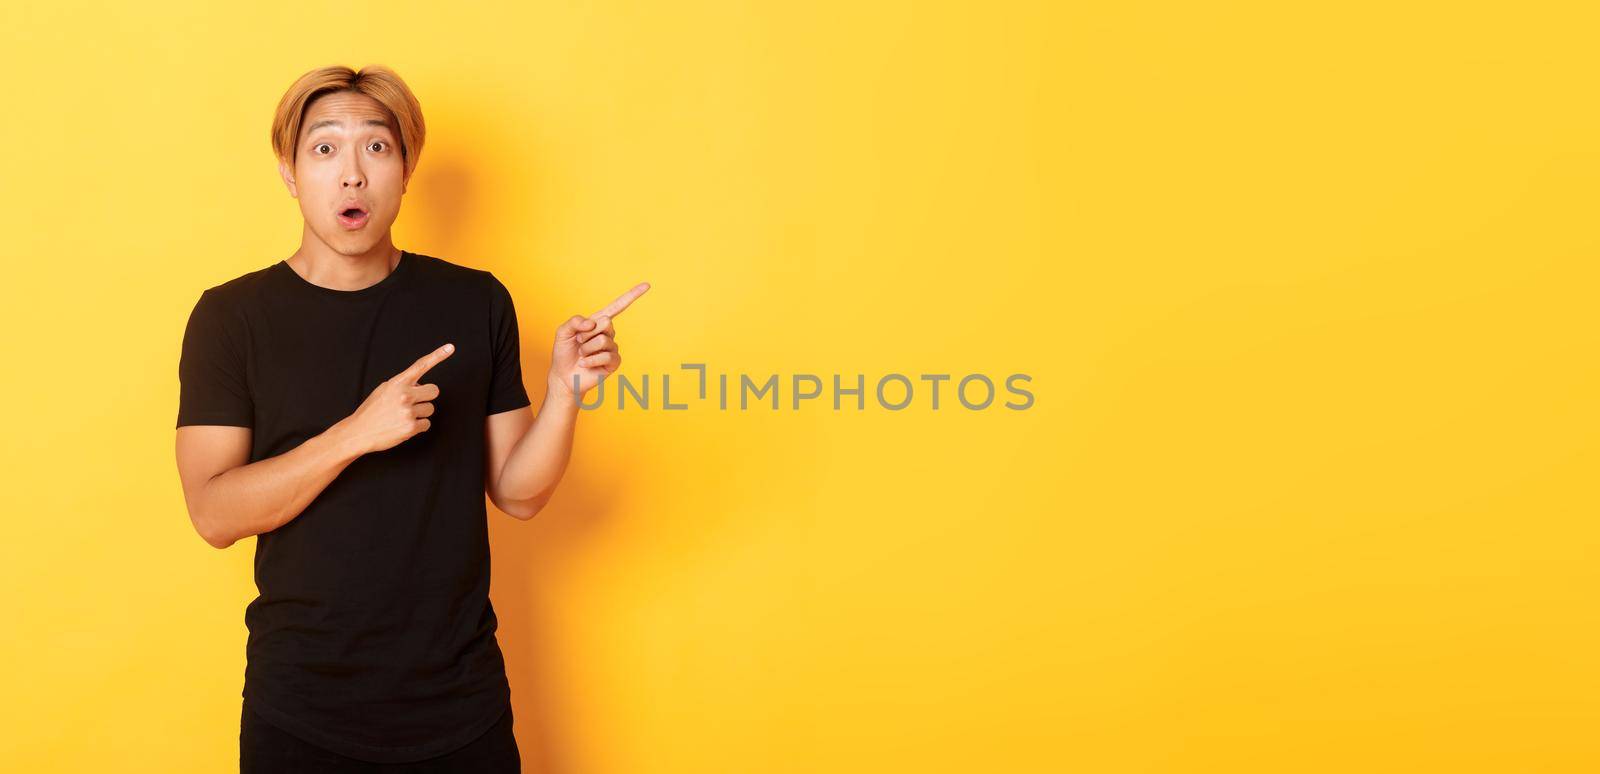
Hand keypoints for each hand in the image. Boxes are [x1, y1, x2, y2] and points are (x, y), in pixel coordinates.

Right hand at [338, 342, 454, 453]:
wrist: (359, 432)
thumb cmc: (372, 411)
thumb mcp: (385, 389)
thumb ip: (403, 385)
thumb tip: (420, 386)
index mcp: (397, 383)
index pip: (421, 365)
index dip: (437, 356)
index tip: (450, 348)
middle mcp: (404, 395)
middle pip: (434, 391)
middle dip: (426, 397)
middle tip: (412, 403)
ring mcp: (408, 411)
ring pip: (430, 409)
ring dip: (420, 413)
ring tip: (402, 416)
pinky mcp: (411, 427)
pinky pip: (427, 424)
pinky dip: (418, 426)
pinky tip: (403, 426)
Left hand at [548, 282, 649, 401]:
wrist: (563, 376)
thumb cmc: (563, 353)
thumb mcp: (562, 332)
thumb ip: (574, 321)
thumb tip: (592, 323)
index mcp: (597, 322)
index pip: (617, 306)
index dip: (632, 296)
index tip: (647, 285)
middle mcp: (608, 333)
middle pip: (606, 322)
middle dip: (587, 333)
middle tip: (579, 342)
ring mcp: (612, 347)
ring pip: (602, 341)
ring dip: (587, 349)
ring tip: (582, 355)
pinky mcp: (614, 362)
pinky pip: (605, 356)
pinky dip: (591, 360)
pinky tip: (585, 364)